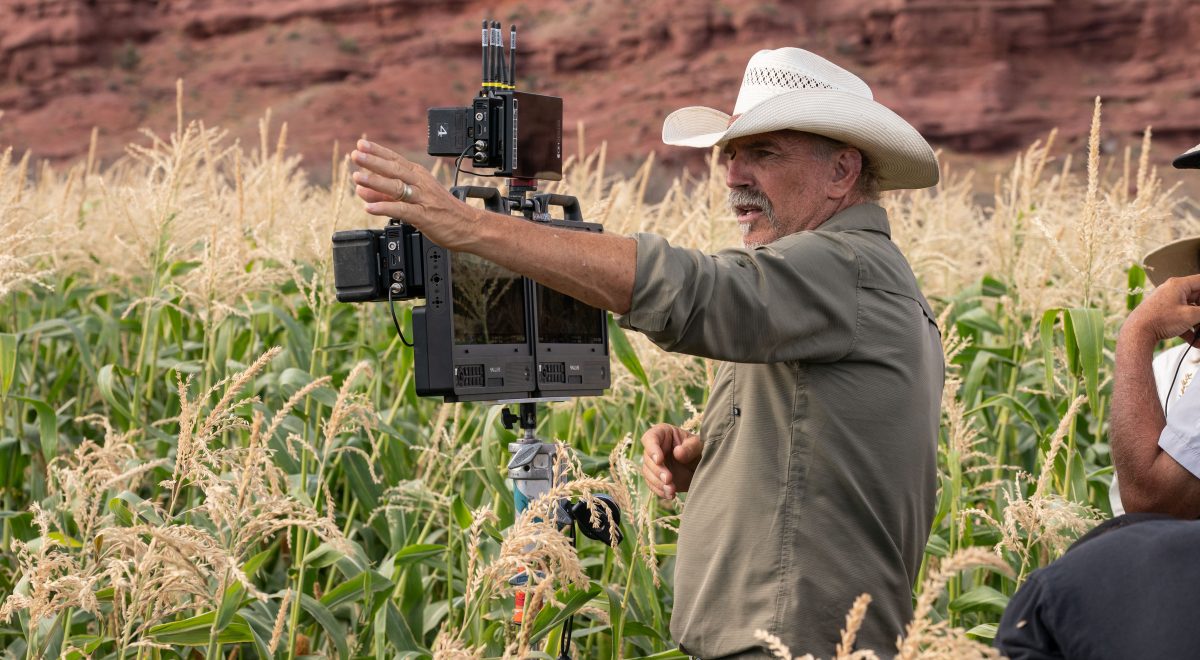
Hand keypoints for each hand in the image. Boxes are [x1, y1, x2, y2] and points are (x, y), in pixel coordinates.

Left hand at [351, 140, 481, 249]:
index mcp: (419, 176)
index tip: (360, 146)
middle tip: (355, 155)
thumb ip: (386, 195)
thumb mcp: (414, 198)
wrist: (468, 226)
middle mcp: (420, 184)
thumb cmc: (442, 212)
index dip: (377, 152)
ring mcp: (423, 199)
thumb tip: (361, 190)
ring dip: (376, 182)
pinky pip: (402, 210)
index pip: (395, 160)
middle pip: (394, 169)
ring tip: (357, 178)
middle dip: (373, 162)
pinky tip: (370, 208)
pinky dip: (385, 208)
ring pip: (397, 187)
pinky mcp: (424, 216)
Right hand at [640, 424, 702, 499]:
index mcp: (663, 434)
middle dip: (657, 470)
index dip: (652, 449)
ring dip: (658, 483)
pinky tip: (670, 495)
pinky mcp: (656, 477)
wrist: (703, 466)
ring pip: (648, 473)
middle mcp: (655, 448)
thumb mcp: (699, 445)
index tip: (659, 460)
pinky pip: (652, 484)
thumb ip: (690, 447)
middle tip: (668, 479)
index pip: (650, 438)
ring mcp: (654, 463)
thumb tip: (677, 452)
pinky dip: (659, 491)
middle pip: (647, 458)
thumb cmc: (700, 450)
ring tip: (671, 490)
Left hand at [1125, 274, 1199, 344]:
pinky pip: (1182, 321)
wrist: (1136, 333)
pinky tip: (1197, 344)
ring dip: (1199, 324)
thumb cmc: (1161, 320)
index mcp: (1179, 285)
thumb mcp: (1190, 315)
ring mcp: (1167, 303)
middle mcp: (1172, 291)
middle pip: (1198, 298)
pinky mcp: (1163, 316)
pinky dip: (1190, 331)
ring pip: (1191, 311)